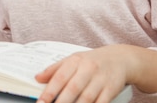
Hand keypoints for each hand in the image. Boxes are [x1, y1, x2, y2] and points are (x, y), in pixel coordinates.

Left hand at [35, 44, 156, 102]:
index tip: (41, 102)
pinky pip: (101, 102)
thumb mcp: (72, 60)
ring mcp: (100, 79)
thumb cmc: (91, 61)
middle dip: (61, 102)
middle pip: (73, 88)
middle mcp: (88, 69)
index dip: (49, 91)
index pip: (59, 77)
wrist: (119, 59)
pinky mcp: (111, 89)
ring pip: (87, 98)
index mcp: (75, 61)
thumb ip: (54, 69)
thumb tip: (37, 78)